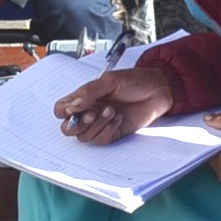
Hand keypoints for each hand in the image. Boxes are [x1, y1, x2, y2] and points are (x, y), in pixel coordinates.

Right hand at [55, 66, 177, 145]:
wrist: (159, 90)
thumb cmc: (135, 80)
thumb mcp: (109, 80)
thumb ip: (88, 92)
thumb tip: (71, 106)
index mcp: (84, 97)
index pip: (62, 109)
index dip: (63, 112)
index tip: (74, 108)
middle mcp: (89, 111)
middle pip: (69, 128)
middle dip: (78, 124)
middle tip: (92, 113)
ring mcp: (100, 124)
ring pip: (85, 137)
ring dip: (97, 125)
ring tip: (112, 111)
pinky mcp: (113, 133)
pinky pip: (101, 140)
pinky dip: (108, 130)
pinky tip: (119, 119)